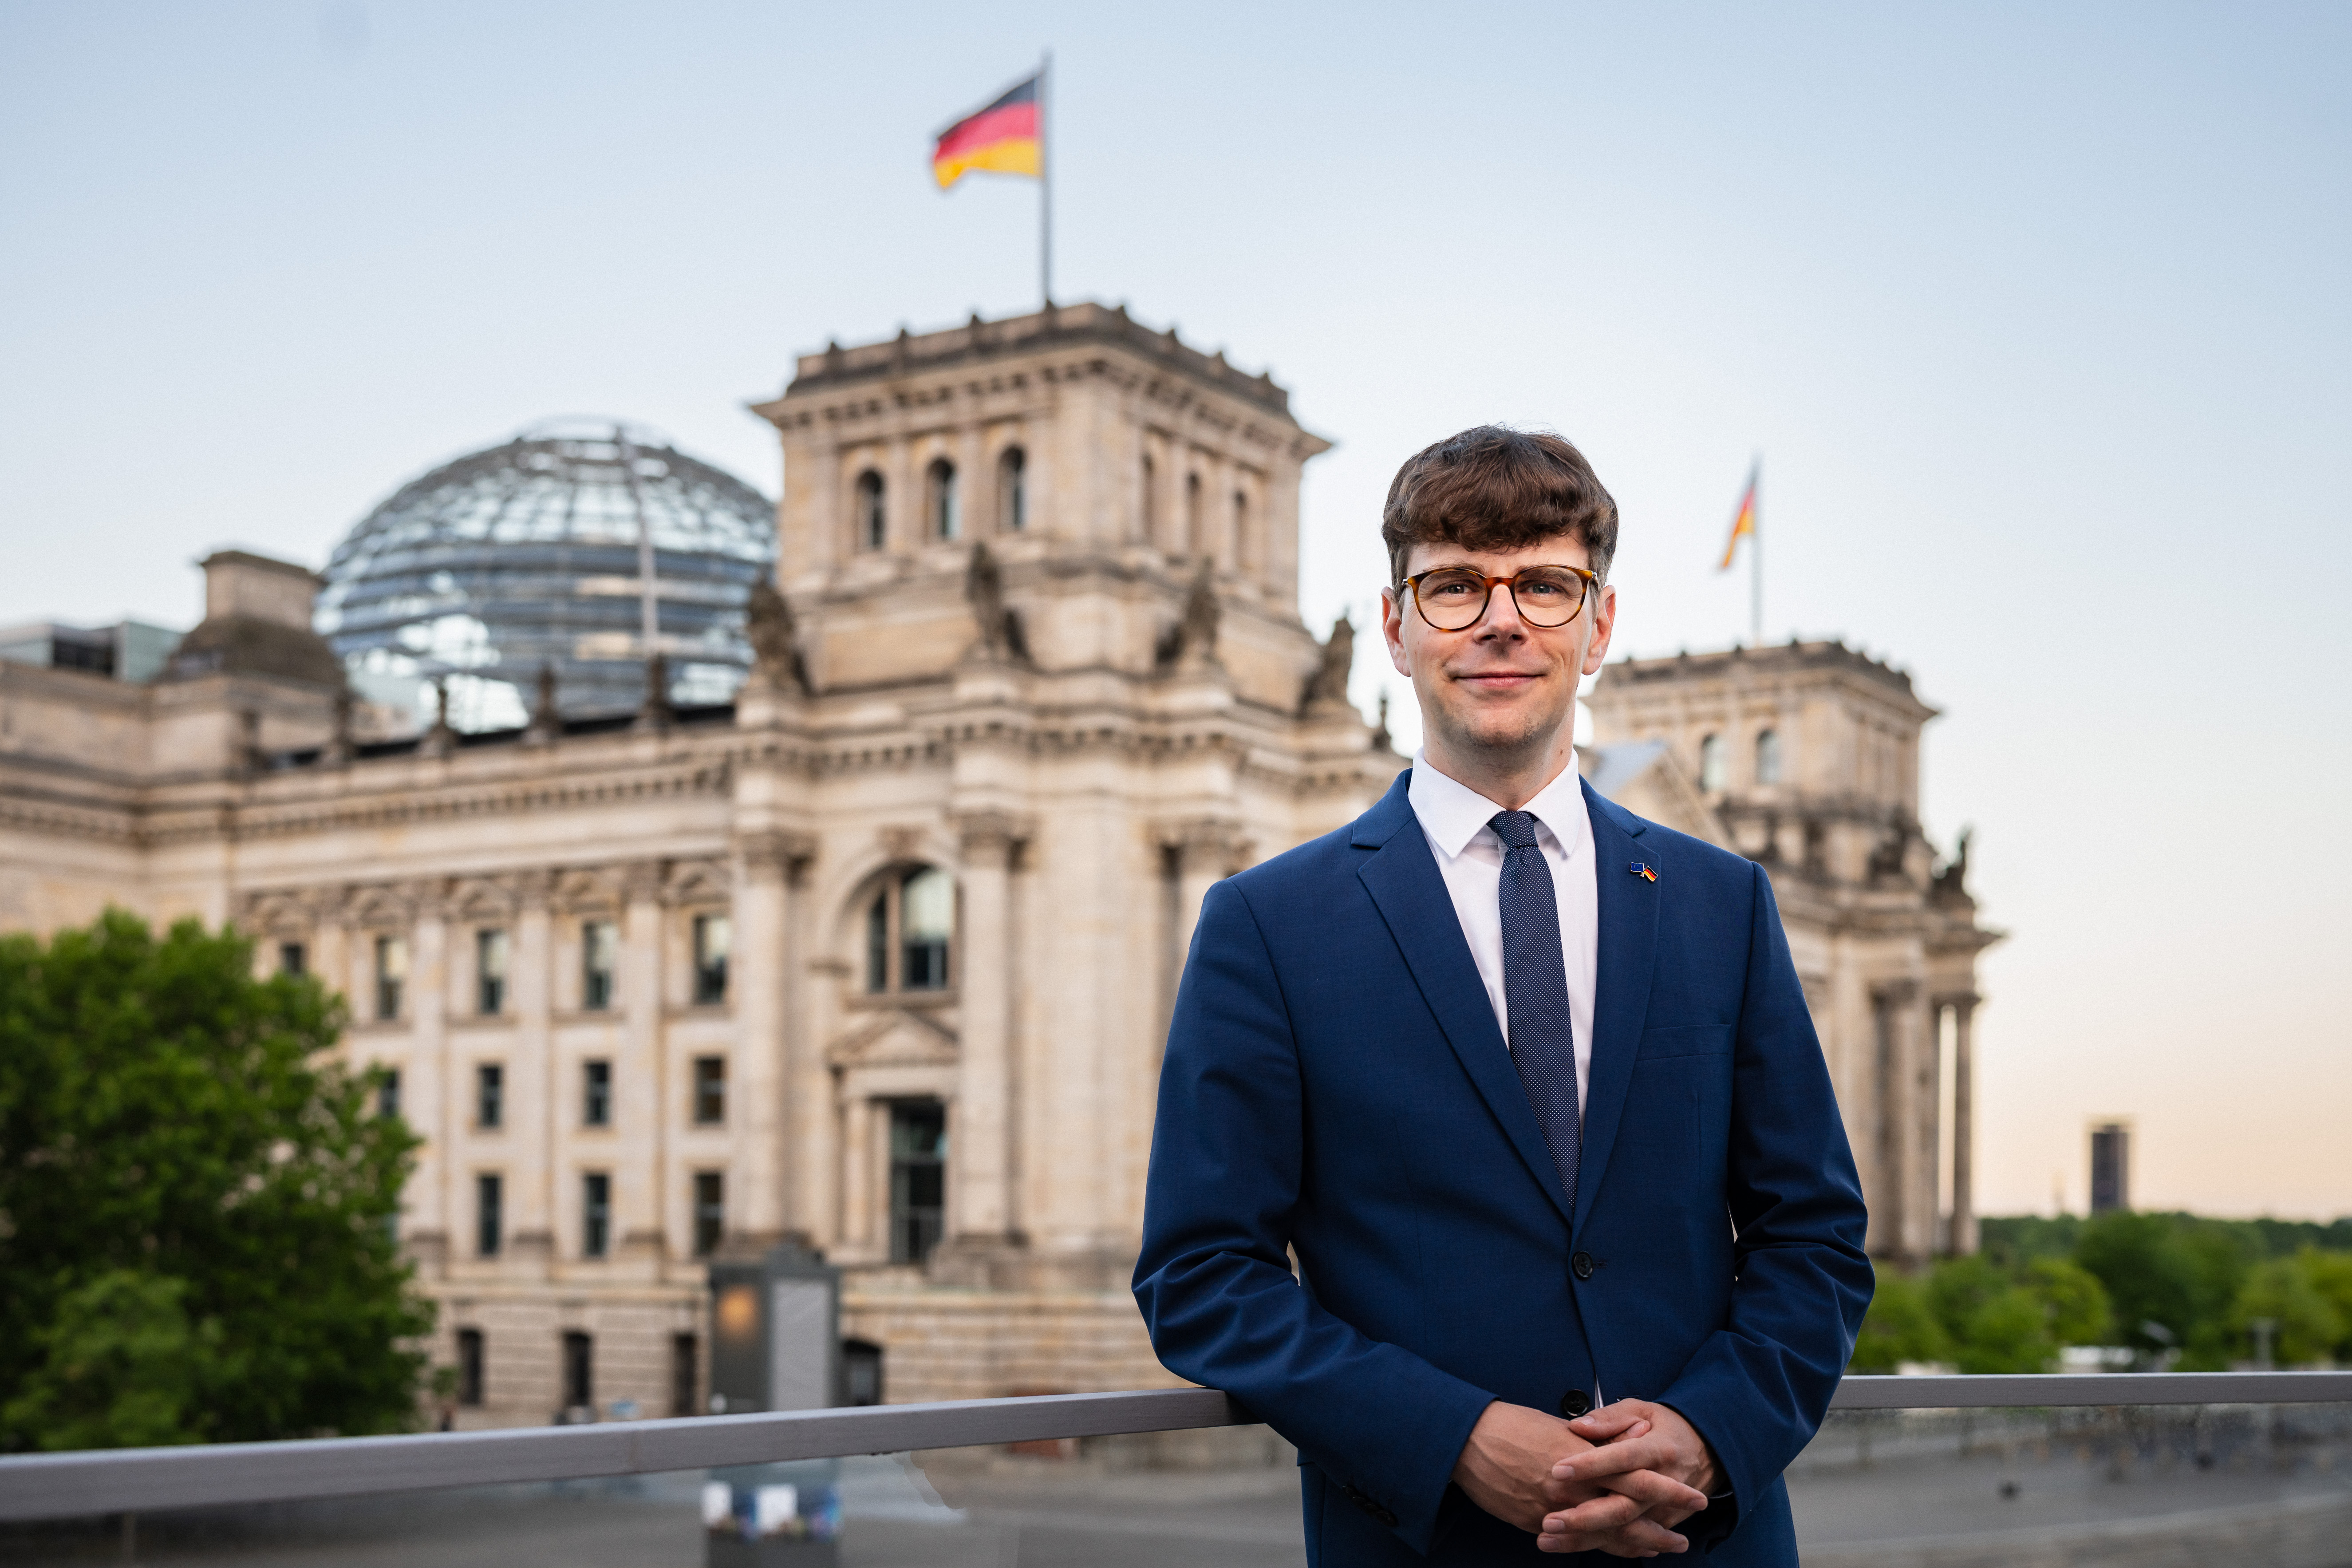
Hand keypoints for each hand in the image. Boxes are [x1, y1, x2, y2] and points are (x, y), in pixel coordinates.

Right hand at [1452, 1401, 1706, 1553]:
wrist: (1466, 1441)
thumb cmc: (1512, 1424)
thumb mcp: (1558, 1425)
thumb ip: (1598, 1437)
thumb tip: (1635, 1433)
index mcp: (1582, 1458)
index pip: (1635, 1477)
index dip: (1667, 1490)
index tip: (1693, 1496)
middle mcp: (1573, 1488)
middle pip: (1626, 1516)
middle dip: (1658, 1531)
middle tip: (1683, 1541)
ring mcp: (1554, 1510)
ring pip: (1603, 1536)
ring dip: (1634, 1546)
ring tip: (1657, 1551)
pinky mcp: (1535, 1524)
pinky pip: (1574, 1542)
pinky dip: (1598, 1548)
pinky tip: (1614, 1550)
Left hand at [1540, 1400, 1722, 1555]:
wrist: (1705, 1450)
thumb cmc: (1664, 1426)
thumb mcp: (1641, 1409)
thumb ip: (1609, 1418)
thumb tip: (1577, 1427)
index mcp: (1658, 1448)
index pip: (1623, 1458)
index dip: (1592, 1465)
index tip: (1558, 1470)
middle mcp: (1663, 1483)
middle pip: (1624, 1506)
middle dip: (1585, 1517)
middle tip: (1549, 1520)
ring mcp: (1664, 1509)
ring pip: (1623, 1530)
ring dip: (1585, 1538)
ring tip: (1547, 1539)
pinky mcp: (1661, 1523)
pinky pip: (1630, 1540)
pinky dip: (1602, 1546)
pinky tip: (1570, 1547)